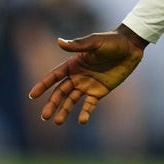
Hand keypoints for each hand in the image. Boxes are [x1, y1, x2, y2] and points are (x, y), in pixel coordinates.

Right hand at [28, 25, 146, 124]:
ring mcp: (88, 84)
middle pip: (61, 92)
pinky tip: (82, 121)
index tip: (32, 95)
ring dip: (64, 110)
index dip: (43, 85)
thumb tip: (59, 41)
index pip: (54, 76)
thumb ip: (78, 45)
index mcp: (73, 64)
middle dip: (52, 103)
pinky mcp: (100, 91)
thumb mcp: (95, 42)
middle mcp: (78, 76)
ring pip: (72, 100)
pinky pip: (90, 104)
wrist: (131, 47)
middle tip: (44, 116)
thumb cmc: (113, 41)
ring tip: (57, 122)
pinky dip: (85, 112)